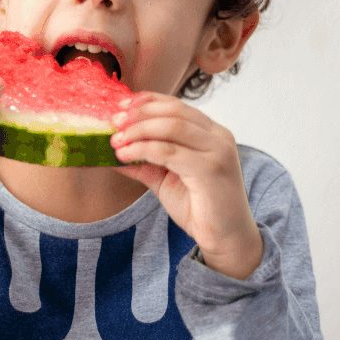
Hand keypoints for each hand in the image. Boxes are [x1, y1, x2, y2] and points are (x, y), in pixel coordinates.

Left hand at [111, 92, 260, 278]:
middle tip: (113, 122)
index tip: (120, 106)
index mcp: (212, 133)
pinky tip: (125, 155)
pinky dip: (142, 149)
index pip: (178, 106)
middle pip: (174, 111)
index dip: (147, 102)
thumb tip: (112, 150)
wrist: (227, 238)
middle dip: (139, 113)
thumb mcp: (166, 179)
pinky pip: (169, 151)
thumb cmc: (200, 208)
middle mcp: (219, 137)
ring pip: (171, 127)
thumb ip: (144, 162)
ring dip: (138, 130)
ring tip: (116, 141)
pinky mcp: (211, 169)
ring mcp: (218, 151)